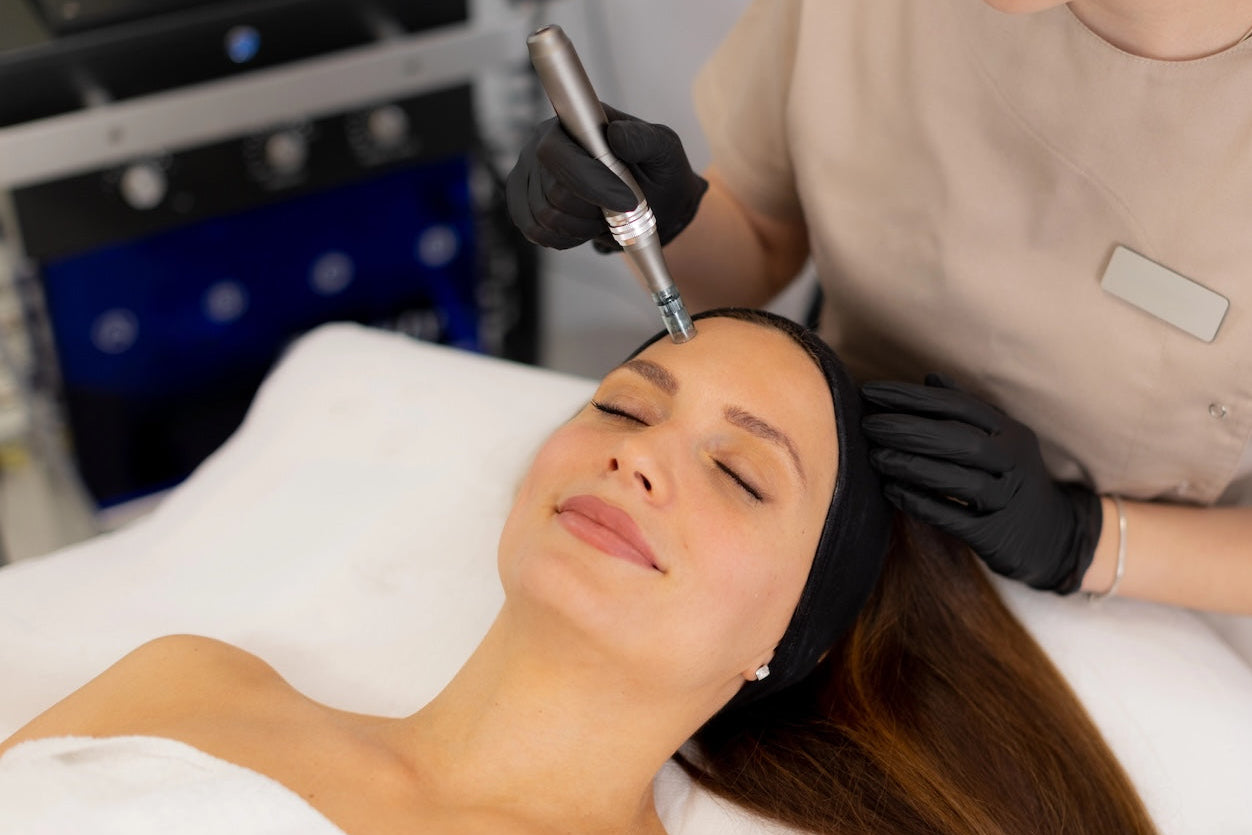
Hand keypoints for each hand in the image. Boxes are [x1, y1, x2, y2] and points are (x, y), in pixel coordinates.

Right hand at [506, 104, 707, 250]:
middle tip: (620, 208)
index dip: (590, 184)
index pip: (558, 155)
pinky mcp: (523, 204)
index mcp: (572, 123)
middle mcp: (541, 144)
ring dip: (582, 226)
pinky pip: (536, 232)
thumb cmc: (657, 171)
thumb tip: (616, 135)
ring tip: (604, 215)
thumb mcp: (664, 150)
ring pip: (546, 217)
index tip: (626, 202)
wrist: (651, 203)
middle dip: (593, 210)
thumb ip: (643, 139)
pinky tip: (585, 227)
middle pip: (554, 193)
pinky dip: (566, 238)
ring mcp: (528, 175)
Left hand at [860, 373, 1101, 592]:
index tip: (873, 392)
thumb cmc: (1013, 479)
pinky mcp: (995, 534)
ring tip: (874, 456)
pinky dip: (920, 502)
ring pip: (956, 478)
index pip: (958, 406)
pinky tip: (890, 491)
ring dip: (910, 465)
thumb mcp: (1001, 440)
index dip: (913, 397)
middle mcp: (1013, 462)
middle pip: (958, 439)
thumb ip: (967, 409)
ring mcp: (1007, 499)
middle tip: (869, 424)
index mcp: (1011, 432)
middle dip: (909, 429)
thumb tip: (930, 377)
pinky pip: (953, 516)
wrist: (1055, 537)